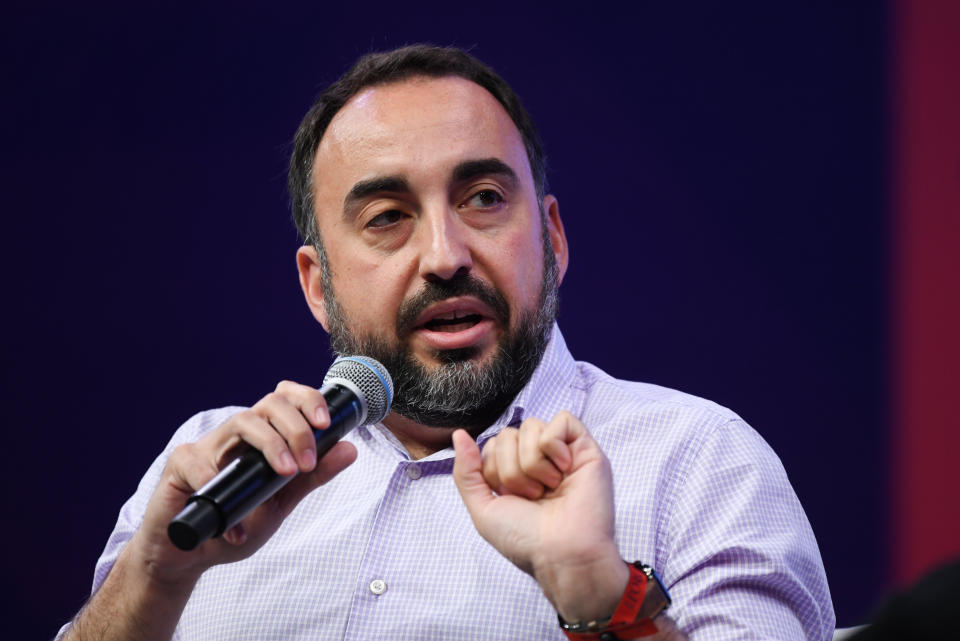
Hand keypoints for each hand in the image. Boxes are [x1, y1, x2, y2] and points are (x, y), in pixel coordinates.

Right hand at [131, 380, 356, 586]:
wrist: (190, 555)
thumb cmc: (236, 522)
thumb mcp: (281, 502)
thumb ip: (312, 477)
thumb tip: (350, 449)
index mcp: (262, 437)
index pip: (286, 400)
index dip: (307, 400)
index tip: (326, 424)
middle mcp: (236, 435)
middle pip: (269, 404)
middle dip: (296, 427)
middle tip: (306, 463)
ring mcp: (207, 446)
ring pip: (241, 420)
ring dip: (270, 444)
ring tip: (286, 473)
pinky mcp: (180, 465)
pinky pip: (200, 463)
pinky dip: (219, 486)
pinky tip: (234, 522)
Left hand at [452, 411, 627, 622]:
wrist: (562, 554)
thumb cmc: (526, 539)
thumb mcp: (484, 509)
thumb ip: (466, 472)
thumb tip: (458, 434)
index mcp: (516, 471)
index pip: (493, 443)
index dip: (494, 469)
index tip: (510, 497)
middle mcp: (539, 459)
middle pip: (509, 434)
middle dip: (512, 470)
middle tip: (531, 496)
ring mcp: (563, 452)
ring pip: (531, 426)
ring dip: (533, 463)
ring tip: (548, 489)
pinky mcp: (586, 448)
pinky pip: (562, 420)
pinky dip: (554, 446)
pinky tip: (564, 470)